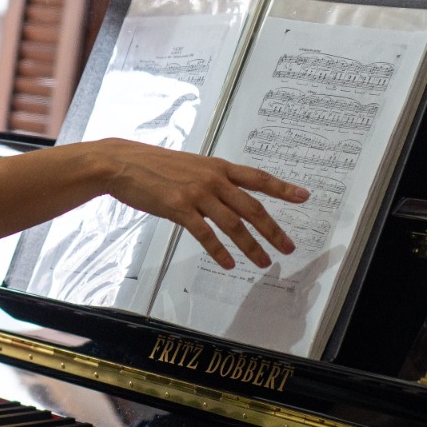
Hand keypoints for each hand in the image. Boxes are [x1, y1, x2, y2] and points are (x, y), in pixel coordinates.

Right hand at [99, 139, 303, 268]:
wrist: (123, 163)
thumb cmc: (154, 165)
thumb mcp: (190, 165)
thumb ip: (210, 179)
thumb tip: (227, 195)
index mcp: (217, 167)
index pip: (257, 178)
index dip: (282, 188)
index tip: (304, 197)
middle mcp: (212, 179)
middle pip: (252, 207)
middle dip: (273, 229)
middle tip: (287, 247)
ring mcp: (196, 193)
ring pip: (233, 224)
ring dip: (250, 246)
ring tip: (263, 262)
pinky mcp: (179, 208)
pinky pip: (205, 234)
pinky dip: (219, 251)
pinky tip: (228, 263)